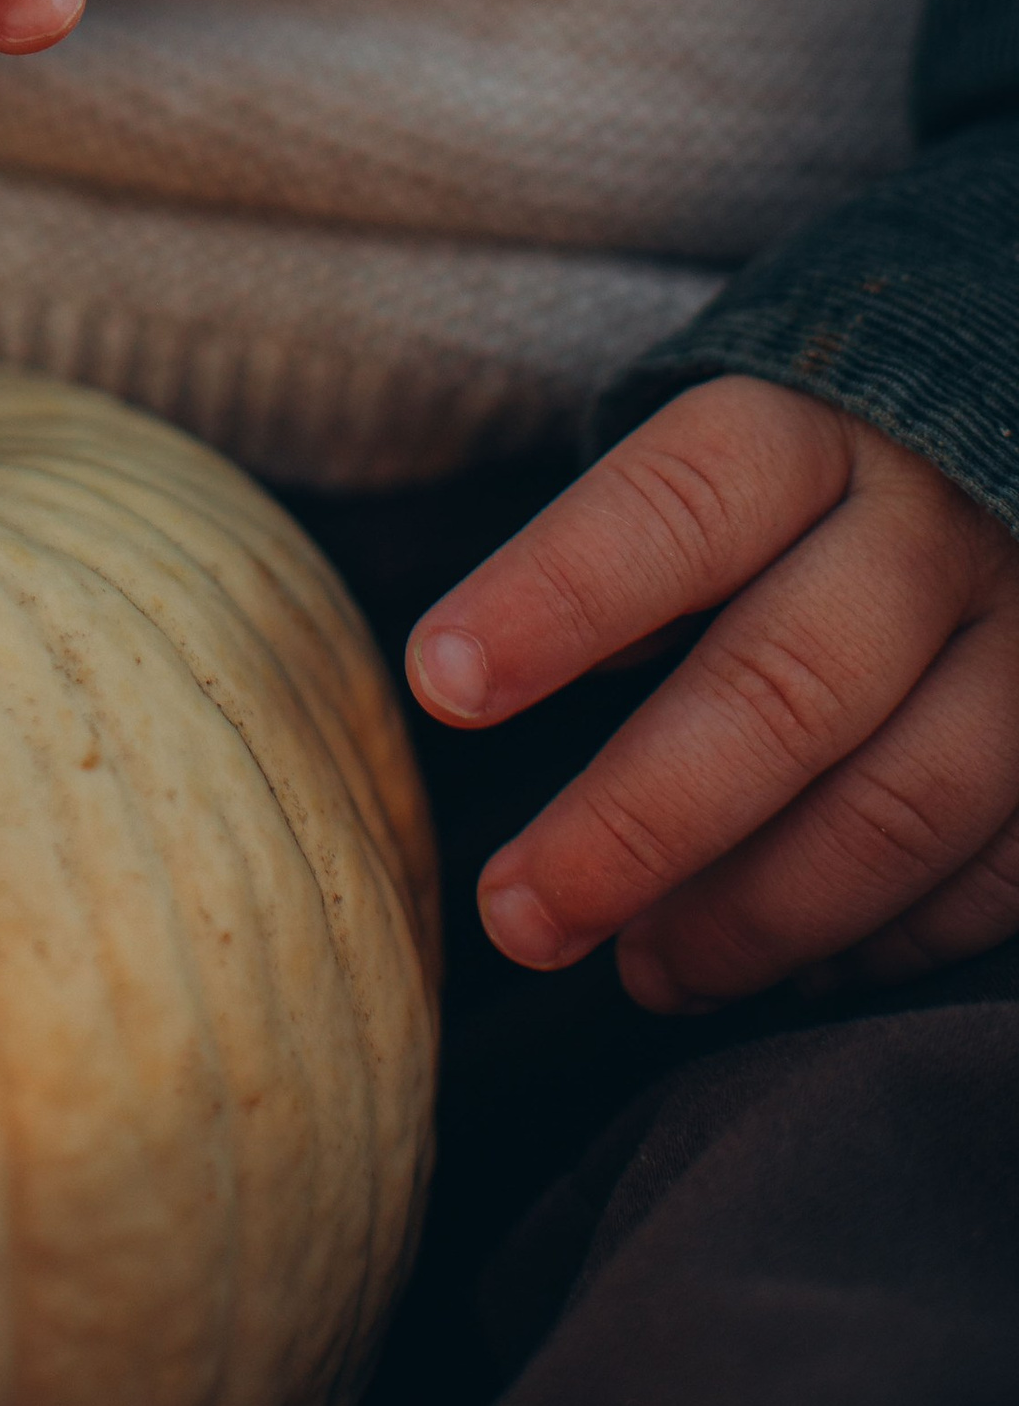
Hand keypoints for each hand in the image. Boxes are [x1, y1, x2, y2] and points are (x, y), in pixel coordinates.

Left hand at [407, 378, 1018, 1010]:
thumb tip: (486, 680)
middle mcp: (931, 525)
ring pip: (897, 805)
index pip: (674, 509)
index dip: (557, 597)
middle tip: (517, 915)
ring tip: (642, 972)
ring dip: (754, 915)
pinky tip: (790, 975)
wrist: (1002, 440)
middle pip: (780, 688)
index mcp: (807, 430)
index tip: (442, 682)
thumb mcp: (712, 460)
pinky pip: (999, 870)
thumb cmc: (800, 474)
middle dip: (635, 823)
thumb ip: (625, 558)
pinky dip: (886, 943)